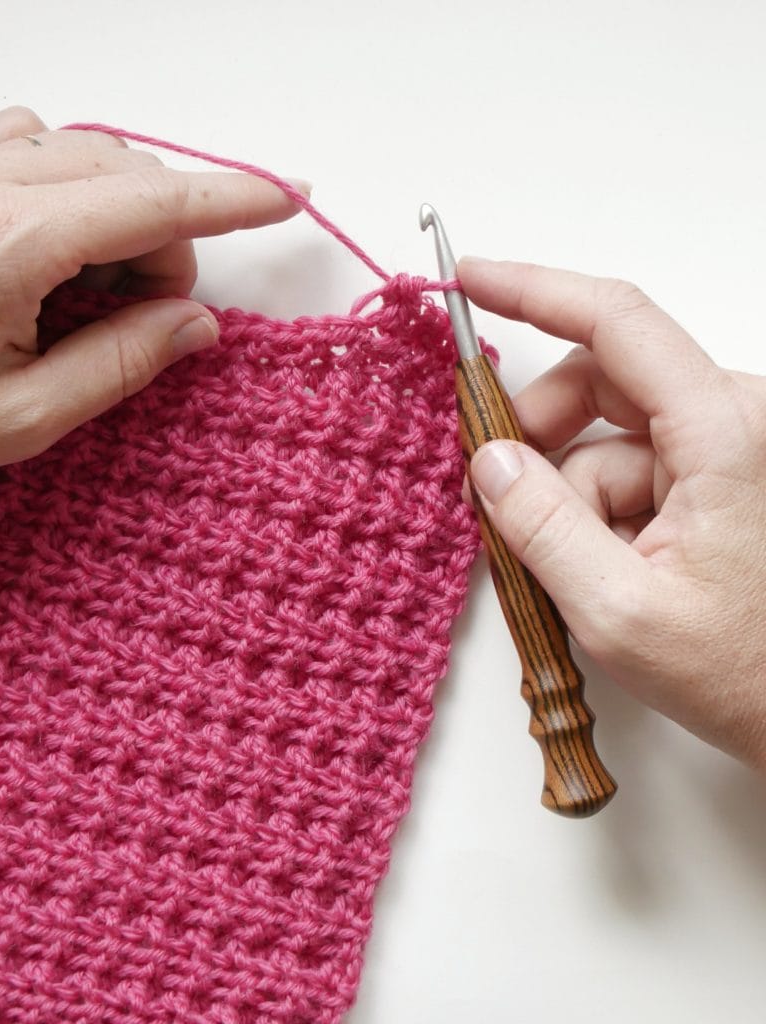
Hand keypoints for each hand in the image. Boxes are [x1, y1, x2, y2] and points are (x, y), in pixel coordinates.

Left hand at [0, 106, 303, 548]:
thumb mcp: (25, 419)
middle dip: (165, 242)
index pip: (151, 201)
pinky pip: (26, 147)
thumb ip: (123, 362)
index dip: (230, 198)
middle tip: (150, 323)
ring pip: (82, 155)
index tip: (288, 194)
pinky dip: (68, 187)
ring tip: (94, 298)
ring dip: (118, 215)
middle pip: (124, 176)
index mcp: (6, 243)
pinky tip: (55, 247)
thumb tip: (197, 324)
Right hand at [458, 257, 765, 769]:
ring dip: (566, 488)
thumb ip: (541, 527)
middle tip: (492, 489)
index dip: (535, 291)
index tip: (468, 279)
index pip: (617, 324)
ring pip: (607, 433)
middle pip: (601, 380)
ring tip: (571, 565)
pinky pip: (627, 467)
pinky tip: (602, 567)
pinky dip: (593, 508)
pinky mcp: (716, 476)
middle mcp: (731, 420)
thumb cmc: (741, 673)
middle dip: (537, 432)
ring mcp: (724, 449)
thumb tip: (488, 458)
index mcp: (722, 433)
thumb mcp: (619, 610)